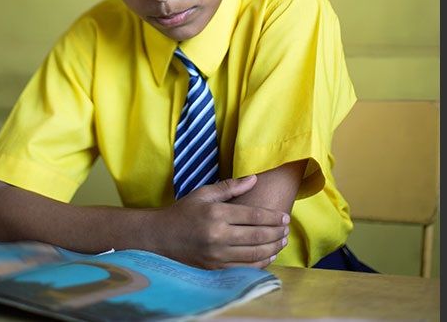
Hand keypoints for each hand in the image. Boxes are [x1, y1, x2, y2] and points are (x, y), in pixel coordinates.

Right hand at [152, 175, 289, 269]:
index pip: (253, 216)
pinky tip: (268, 255)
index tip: (285, 217)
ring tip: (282, 242)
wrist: (159, 237)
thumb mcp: (203, 194)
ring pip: (254, 254)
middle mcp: (218, 236)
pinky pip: (244, 268)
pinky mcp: (214, 268)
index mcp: (216, 214)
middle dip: (276, 233)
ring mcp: (216, 255)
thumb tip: (254, 179)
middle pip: (257, 236)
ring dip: (272, 248)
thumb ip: (229, 187)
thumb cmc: (183, 212)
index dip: (273, 217)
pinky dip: (260, 263)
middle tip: (286, 230)